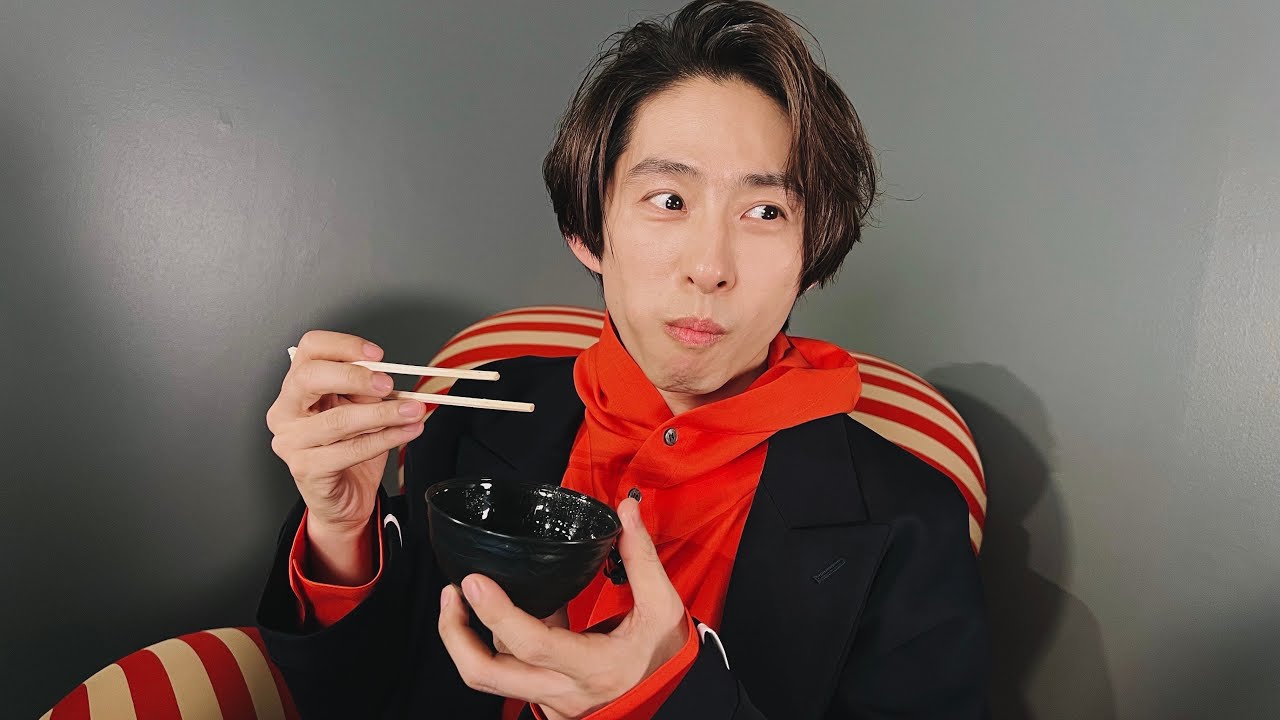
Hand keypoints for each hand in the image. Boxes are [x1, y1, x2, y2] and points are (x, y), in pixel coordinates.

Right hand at [265, 330, 425, 539]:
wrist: (343, 498)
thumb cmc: (348, 450)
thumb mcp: (360, 409)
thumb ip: (367, 389)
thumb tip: (391, 375)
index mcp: (296, 388)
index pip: (309, 349)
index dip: (343, 345)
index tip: (377, 354)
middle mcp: (285, 412)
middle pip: (309, 377)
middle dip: (354, 376)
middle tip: (388, 384)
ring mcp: (291, 442)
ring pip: (337, 420)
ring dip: (382, 413)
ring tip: (412, 411)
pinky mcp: (306, 469)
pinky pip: (350, 450)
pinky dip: (385, 439)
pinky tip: (406, 432)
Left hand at [438, 498, 687, 718]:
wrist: (675, 699)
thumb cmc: (665, 656)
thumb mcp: (662, 607)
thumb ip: (640, 557)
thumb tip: (626, 511)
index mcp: (593, 666)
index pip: (532, 642)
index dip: (497, 612)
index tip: (475, 581)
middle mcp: (563, 690)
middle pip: (487, 674)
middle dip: (456, 634)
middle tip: (453, 592)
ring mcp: (550, 702)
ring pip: (491, 678)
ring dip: (467, 640)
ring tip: (462, 600)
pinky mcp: (545, 702)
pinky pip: (508, 676)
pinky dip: (497, 647)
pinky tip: (500, 618)